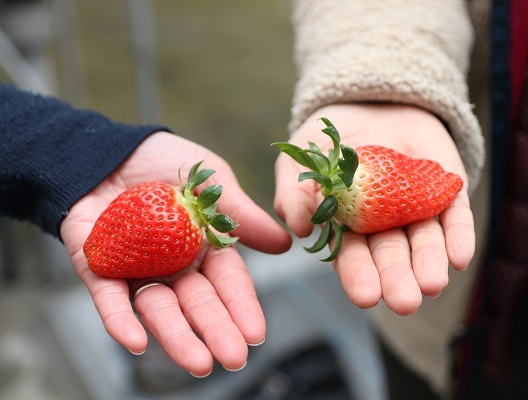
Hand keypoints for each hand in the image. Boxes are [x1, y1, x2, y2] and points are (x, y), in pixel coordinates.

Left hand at [61, 131, 291, 376]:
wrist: (111, 147)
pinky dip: (120, 319)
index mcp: (204, 247)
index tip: (255, 333)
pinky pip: (109, 297)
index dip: (241, 306)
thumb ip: (242, 213)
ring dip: (176, 335)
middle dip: (215, 331)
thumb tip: (285, 244)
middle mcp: (174, 265)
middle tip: (233, 359)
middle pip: (197, 303)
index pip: (227, 282)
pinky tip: (135, 341)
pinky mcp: (100, 265)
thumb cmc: (166, 161)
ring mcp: (137, 268)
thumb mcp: (212, 180)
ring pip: (158, 308)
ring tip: (196, 362)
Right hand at [274, 103, 473, 314]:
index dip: (359, 276)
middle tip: (404, 302)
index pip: (353, 257)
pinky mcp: (446, 189)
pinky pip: (455, 215)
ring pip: (425, 241)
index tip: (365, 296)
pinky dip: (459, 235)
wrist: (369, 101)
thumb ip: (293, 194)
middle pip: (392, 256)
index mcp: (348, 227)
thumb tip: (298, 228)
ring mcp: (417, 208)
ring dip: (429, 263)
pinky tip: (459, 257)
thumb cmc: (328, 140)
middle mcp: (385, 225)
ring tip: (432, 284)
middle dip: (398, 279)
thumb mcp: (300, 160)